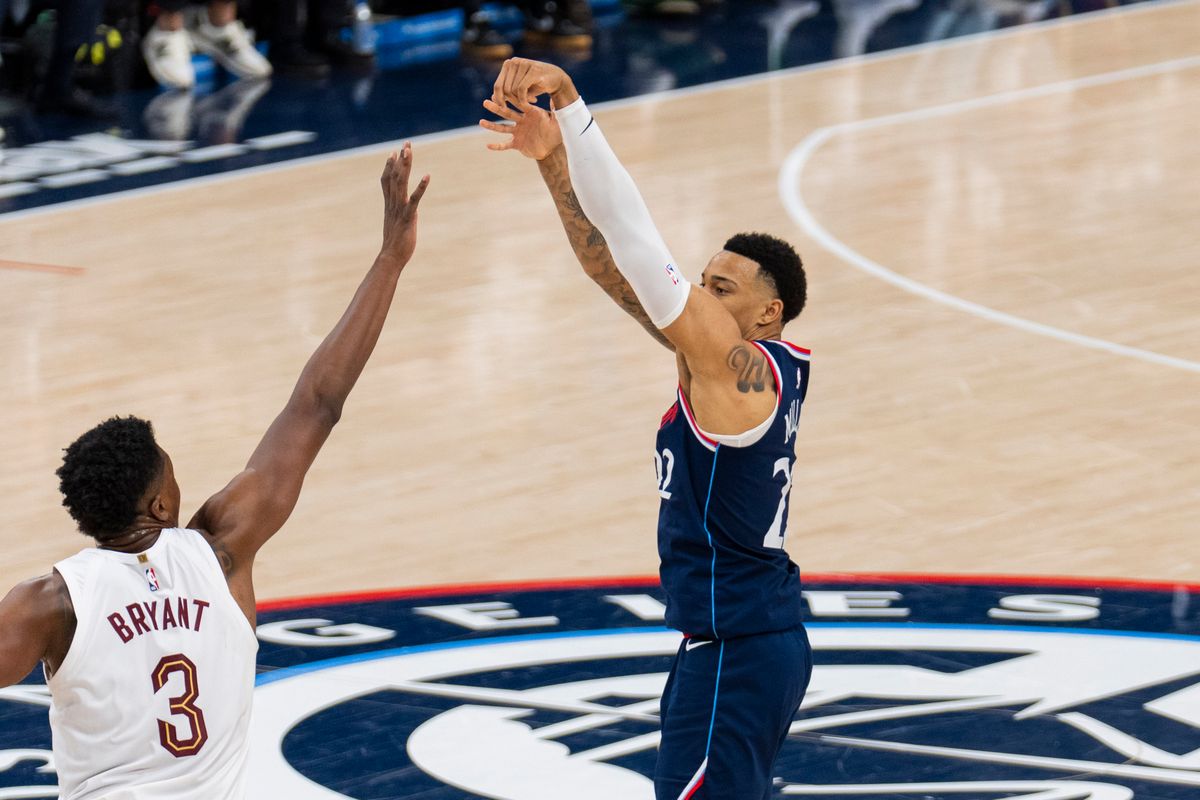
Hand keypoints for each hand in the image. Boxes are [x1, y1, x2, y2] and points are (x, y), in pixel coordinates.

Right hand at [379, 142, 429, 265]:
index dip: (389, 165)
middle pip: (394, 176)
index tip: (393, 152)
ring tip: (409, 151)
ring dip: (405, 166)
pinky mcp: (408, 217)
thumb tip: (407, 209)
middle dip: (401, 159)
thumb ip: (400, 214)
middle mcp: (393, 203)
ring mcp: (399, 209)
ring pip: (401, 183)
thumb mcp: (395, 224)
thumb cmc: (395, 243)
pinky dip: (421, 187)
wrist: (391, 257)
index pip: (387, 180)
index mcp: (390, 204)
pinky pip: (414, 199)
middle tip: (406, 144)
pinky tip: (427, 176)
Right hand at [479, 99, 562, 160]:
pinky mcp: (516, 143)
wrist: (552, 148)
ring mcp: (517, 132)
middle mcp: (521, 121)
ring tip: (481, 122)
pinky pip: (505, 145)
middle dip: (496, 108)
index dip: (511, 99)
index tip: (502, 92)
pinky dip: (497, 146)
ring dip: (492, 126)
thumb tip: (554, 98)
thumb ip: (554, 111)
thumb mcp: (556, 121)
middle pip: (506, 113)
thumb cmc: (555, 133)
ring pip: (502, 128)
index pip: (519, 104)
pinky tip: (488, 146)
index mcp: (529, 114)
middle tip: (485, 102)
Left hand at [491, 58, 577, 107]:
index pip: (498, 85)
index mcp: (509, 64)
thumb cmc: (536, 84)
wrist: (556, 79)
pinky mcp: (532, 70)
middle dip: (512, 101)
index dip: (499, 99)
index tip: (505, 108)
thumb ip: (507, 91)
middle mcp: (514, 62)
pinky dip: (524, 100)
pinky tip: (533, 101)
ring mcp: (523, 64)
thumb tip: (492, 98)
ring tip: (530, 102)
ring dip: (521, 101)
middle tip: (522, 106)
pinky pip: (521, 90)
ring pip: (512, 90)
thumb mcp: (520, 88)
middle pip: (504, 89)